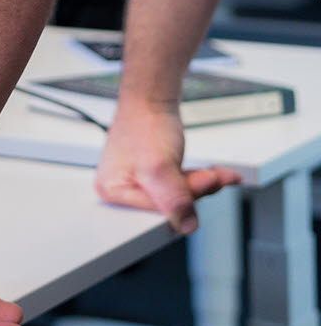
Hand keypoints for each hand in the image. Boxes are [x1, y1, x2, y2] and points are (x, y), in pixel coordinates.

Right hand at [96, 100, 241, 233]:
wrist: (151, 101)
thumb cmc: (144, 124)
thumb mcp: (158, 167)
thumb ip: (172, 199)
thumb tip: (186, 225)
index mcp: (112, 191)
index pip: (152, 216)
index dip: (179, 205)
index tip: (194, 189)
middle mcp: (123, 190)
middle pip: (168, 209)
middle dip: (196, 193)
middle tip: (207, 178)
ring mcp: (140, 184)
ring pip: (180, 198)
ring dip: (203, 186)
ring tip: (213, 174)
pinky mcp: (155, 177)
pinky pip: (183, 188)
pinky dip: (201, 181)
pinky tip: (212, 174)